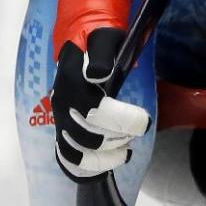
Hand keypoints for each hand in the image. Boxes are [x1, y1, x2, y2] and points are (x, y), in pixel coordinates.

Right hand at [51, 28, 150, 180]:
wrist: (80, 41)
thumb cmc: (97, 39)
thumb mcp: (105, 38)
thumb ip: (102, 55)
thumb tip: (98, 75)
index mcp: (71, 82)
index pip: (95, 111)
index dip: (123, 120)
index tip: (145, 121)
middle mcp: (62, 104)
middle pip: (87, 138)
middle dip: (117, 138)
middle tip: (135, 131)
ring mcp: (60, 118)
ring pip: (76, 153)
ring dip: (104, 157)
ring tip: (124, 148)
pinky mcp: (62, 129)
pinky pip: (67, 158)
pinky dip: (87, 167)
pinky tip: (109, 163)